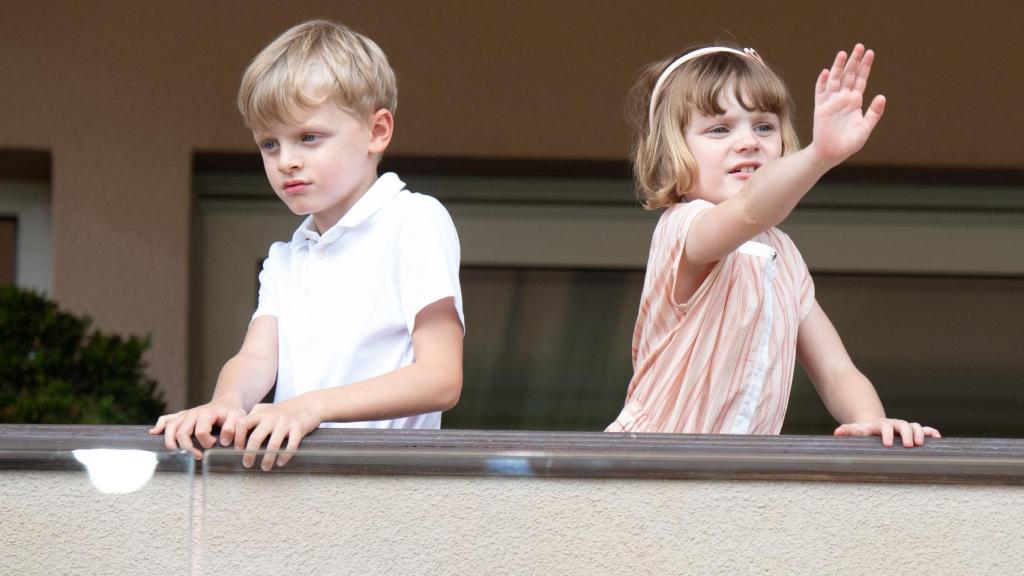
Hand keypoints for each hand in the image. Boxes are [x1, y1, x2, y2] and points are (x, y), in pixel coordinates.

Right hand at [149, 398, 246, 459]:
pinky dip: (159, 425)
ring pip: (170, 427)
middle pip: (181, 432)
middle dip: (187, 447)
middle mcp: (193, 413)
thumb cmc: (232, 413)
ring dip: (170, 442)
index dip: (206, 442)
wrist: (226, 404)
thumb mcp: (238, 417)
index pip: (200, 431)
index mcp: (206, 414)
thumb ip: (233, 428)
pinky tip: (153, 433)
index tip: (214, 445)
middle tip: (197, 456)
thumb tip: (223, 441)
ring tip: (176, 453)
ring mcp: (185, 415)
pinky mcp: (180, 416)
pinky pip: (166, 419)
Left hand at [233, 396, 321, 470]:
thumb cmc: (284, 410)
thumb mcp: (266, 409)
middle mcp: (271, 417)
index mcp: (260, 413)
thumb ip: (252, 418)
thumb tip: (236, 434)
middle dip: (249, 454)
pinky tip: (280, 462)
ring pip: (273, 445)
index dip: (237, 438)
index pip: (242, 424)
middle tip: (247, 464)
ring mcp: (285, 422)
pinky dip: (284, 456)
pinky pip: (291, 445)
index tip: (237, 450)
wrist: (309, 404)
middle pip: (256, 438)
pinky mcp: (298, 428)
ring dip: (267, 459)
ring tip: (265, 467)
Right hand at [810, 43, 885, 166]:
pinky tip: (826, 72)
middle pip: (849, 75)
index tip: (870, 52)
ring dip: (838, 67)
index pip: (861, 79)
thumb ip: (874, 112)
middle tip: (859, 46)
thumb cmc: (849, 143)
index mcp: (855, 101)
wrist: (831, 153)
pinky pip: (820, 92)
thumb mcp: (866, 128)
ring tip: (843, 53)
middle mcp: (843, 98)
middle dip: (854, 61)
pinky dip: (822, 82)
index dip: (865, 66)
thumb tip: (882, 96)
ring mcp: (831, 102)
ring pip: (835, 80)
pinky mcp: (821, 108)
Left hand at [834, 418, 940, 447]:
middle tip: (908, 446)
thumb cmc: (866, 431)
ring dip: (920, 434)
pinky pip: (925, 429)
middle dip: (907, 434)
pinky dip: (931, 432)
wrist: (875, 424)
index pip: (885, 428)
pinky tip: (937, 438)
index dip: (887, 435)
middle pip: (903, 425)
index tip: (888, 445)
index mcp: (881, 425)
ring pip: (915, 426)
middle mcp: (895, 424)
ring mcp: (905, 426)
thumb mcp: (858, 430)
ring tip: (921, 444)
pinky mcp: (913, 430)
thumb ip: (849, 431)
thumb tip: (837, 433)